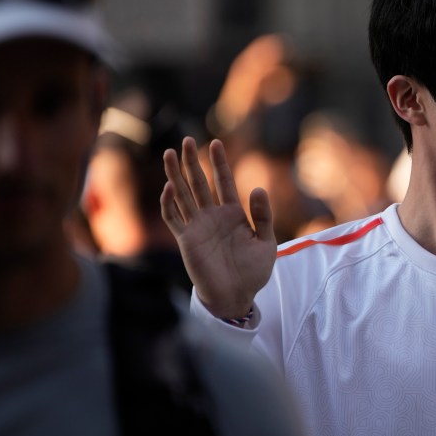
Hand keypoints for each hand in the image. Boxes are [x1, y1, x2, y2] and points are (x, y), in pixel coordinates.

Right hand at [161, 136, 276, 319]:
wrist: (237, 295)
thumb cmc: (253, 271)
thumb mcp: (266, 241)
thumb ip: (263, 216)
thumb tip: (257, 188)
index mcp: (232, 214)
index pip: (223, 182)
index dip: (219, 163)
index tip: (216, 142)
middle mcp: (212, 216)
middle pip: (199, 183)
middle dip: (193, 162)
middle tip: (186, 140)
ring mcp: (197, 227)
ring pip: (182, 195)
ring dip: (175, 175)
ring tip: (169, 153)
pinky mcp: (186, 240)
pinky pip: (174, 218)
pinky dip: (169, 203)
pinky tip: (169, 186)